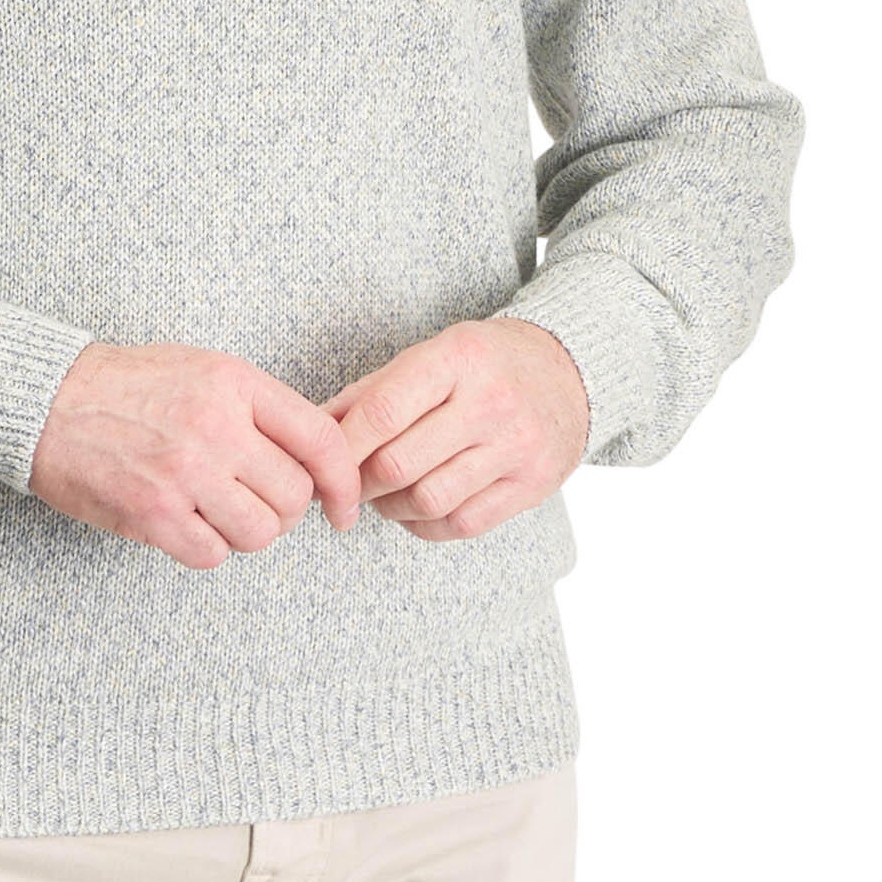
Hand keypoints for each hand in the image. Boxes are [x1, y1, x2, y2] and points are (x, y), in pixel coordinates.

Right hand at [31, 343, 363, 571]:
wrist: (45, 400)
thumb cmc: (124, 387)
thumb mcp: (203, 370)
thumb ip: (258, 409)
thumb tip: (311, 458)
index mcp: (236, 384)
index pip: (321, 441)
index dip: (344, 484)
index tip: (343, 508)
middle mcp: (216, 427)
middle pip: (293, 496)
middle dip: (284, 511)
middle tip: (256, 504)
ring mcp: (184, 472)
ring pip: (259, 533)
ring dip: (245, 533)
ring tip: (217, 514)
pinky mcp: (152, 513)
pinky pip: (213, 554)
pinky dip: (207, 548)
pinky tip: (186, 526)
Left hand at [329, 316, 587, 540]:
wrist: (570, 372)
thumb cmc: (484, 365)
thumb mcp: (431, 356)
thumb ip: (371, 392)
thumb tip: (311, 431)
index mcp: (459, 358)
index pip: (382, 412)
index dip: (342, 449)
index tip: (322, 467)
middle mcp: (492, 401)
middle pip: (399, 464)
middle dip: (360, 484)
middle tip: (348, 487)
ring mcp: (517, 446)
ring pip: (428, 500)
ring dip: (391, 508)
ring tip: (386, 495)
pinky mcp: (534, 484)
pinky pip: (462, 524)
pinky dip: (426, 524)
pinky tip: (419, 508)